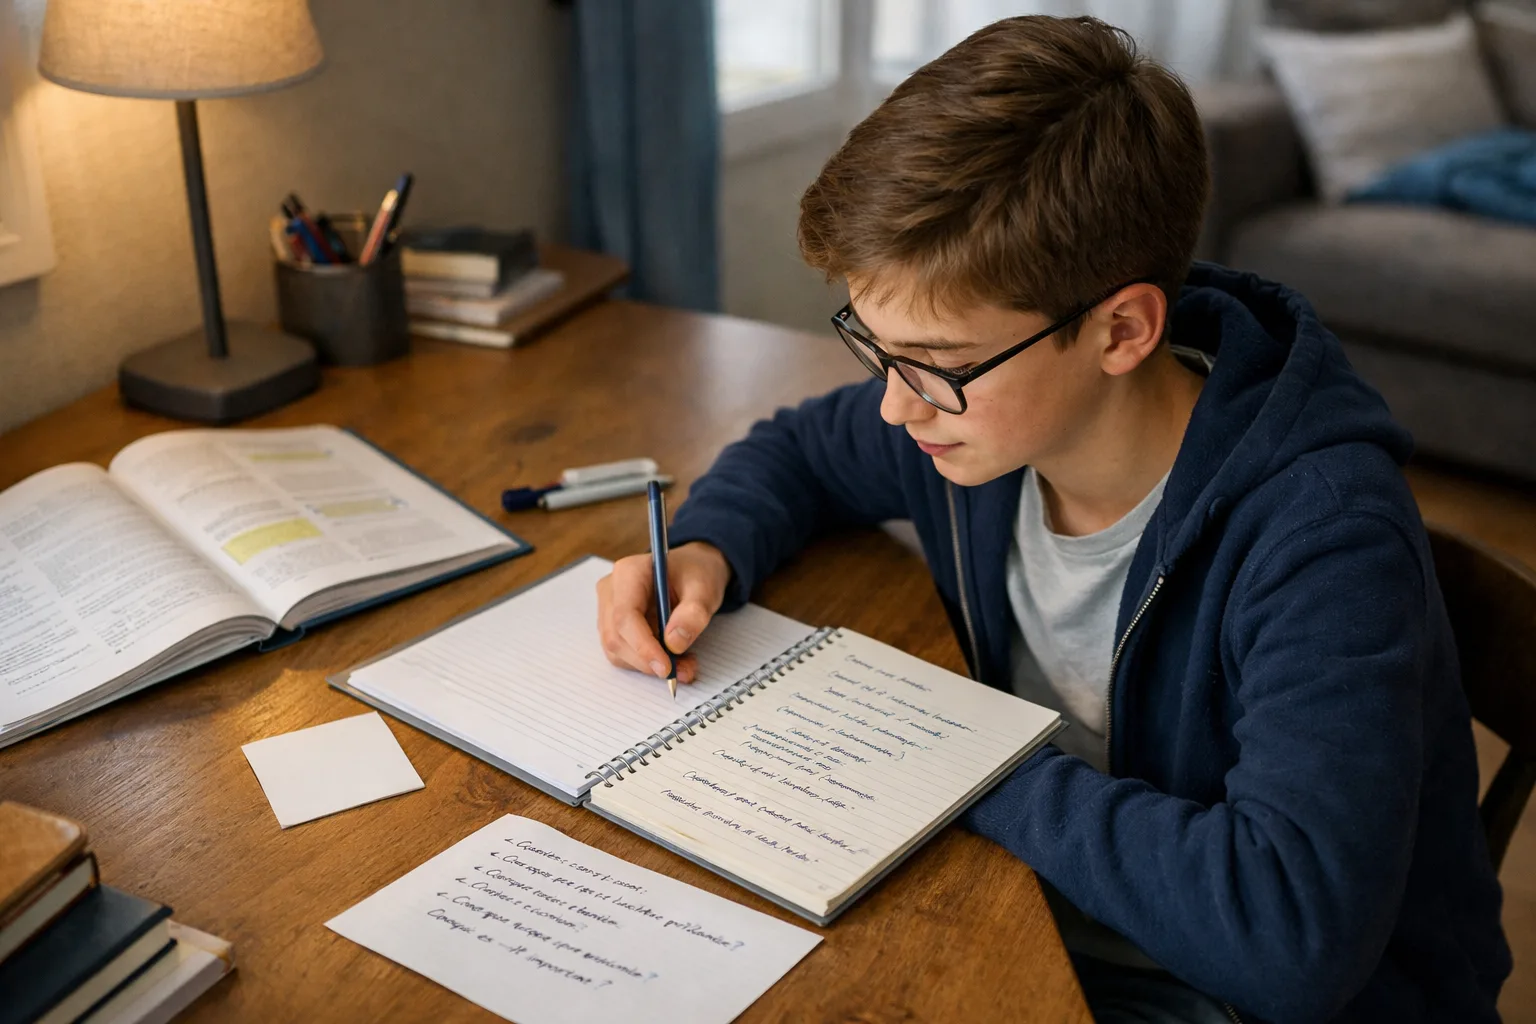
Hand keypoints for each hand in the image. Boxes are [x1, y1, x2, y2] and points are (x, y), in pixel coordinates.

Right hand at [596, 542, 730, 684]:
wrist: (692, 572)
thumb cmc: (696, 574)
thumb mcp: (705, 589)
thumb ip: (693, 614)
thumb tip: (674, 644)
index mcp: (629, 572)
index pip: (625, 616)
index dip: (643, 646)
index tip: (666, 667)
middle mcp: (611, 590)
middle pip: (616, 637)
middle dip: (648, 661)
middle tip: (684, 670)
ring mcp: (608, 609)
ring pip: (616, 650)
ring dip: (648, 665)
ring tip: (684, 664)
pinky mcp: (613, 626)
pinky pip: (622, 653)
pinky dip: (646, 663)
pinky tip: (671, 658)